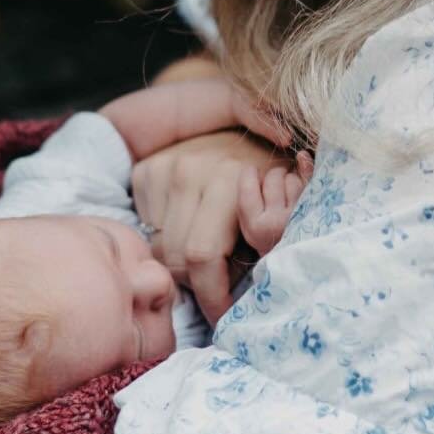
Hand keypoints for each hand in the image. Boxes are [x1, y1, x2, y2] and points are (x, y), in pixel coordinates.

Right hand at [132, 129, 291, 324]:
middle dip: (195, 285)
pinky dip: (165, 236)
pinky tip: (188, 227)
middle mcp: (192, 172)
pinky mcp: (147, 171)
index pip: (203, 257)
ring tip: (206, 258)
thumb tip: (271, 278)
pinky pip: (147, 225)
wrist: (231, 116)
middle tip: (215, 290)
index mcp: (230, 180)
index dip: (211, 296)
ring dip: (180, 263)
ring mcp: (166, 169)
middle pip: (176, 258)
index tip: (222, 316)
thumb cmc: (268, 165)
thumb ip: (272, 230)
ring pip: (159, 246)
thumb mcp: (286, 189)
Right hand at [238, 156, 312, 257]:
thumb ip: (251, 192)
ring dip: (290, 180)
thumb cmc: (269, 237)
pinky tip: (304, 168)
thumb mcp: (252, 223)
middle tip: (275, 188)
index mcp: (255, 226)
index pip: (247, 186)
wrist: (297, 260)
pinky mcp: (317, 212)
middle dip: (274, 177)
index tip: (253, 174)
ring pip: (292, 178)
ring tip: (289, 194)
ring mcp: (299, 216)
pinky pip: (310, 179)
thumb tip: (263, 161)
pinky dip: (306, 171)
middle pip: (272, 177)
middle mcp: (277, 221)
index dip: (250, 174)